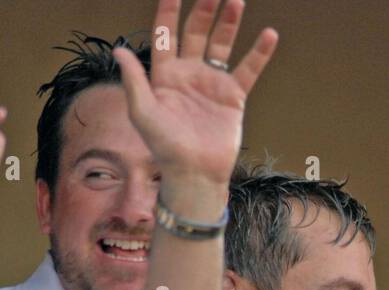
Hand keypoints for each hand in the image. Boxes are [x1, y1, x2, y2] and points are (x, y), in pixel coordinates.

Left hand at [115, 0, 277, 189]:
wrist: (194, 173)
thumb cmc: (164, 147)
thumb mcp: (143, 113)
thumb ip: (134, 80)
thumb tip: (119, 50)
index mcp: (164, 75)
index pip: (165, 36)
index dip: (168, 12)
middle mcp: (189, 74)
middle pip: (195, 33)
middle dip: (202, 11)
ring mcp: (212, 83)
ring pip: (221, 44)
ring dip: (228, 23)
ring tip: (235, 2)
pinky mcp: (233, 96)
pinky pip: (248, 69)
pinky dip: (259, 53)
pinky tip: (269, 35)